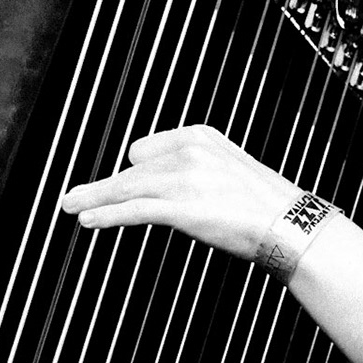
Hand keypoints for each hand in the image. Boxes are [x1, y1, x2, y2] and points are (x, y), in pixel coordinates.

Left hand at [60, 125, 299, 259]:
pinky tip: (88, 218)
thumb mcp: (228, 170)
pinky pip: (133, 210)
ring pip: (126, 188)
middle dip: (105, 188)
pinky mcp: (182, 208)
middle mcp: (187, 152)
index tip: (122, 187)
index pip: (143, 149)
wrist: (291, 225)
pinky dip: (106, 213)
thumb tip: (167, 187)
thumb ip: (196, 170)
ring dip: (95, 198)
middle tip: (75, 199)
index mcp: (199, 137)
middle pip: (131, 171)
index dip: (132, 173)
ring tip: (71, 206)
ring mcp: (183, 180)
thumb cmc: (265, 206)